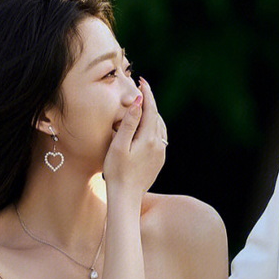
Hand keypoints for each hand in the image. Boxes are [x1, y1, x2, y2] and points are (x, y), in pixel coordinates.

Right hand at [103, 77, 166, 191]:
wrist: (126, 197)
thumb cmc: (117, 171)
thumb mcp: (119, 145)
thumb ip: (130, 123)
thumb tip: (138, 101)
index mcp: (149, 139)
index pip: (150, 110)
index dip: (147, 94)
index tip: (142, 81)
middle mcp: (159, 145)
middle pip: (157, 117)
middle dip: (149, 102)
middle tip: (142, 88)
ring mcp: (160, 154)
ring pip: (160, 127)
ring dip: (153, 114)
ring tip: (145, 105)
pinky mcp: (159, 161)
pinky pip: (160, 138)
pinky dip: (155, 127)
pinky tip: (148, 127)